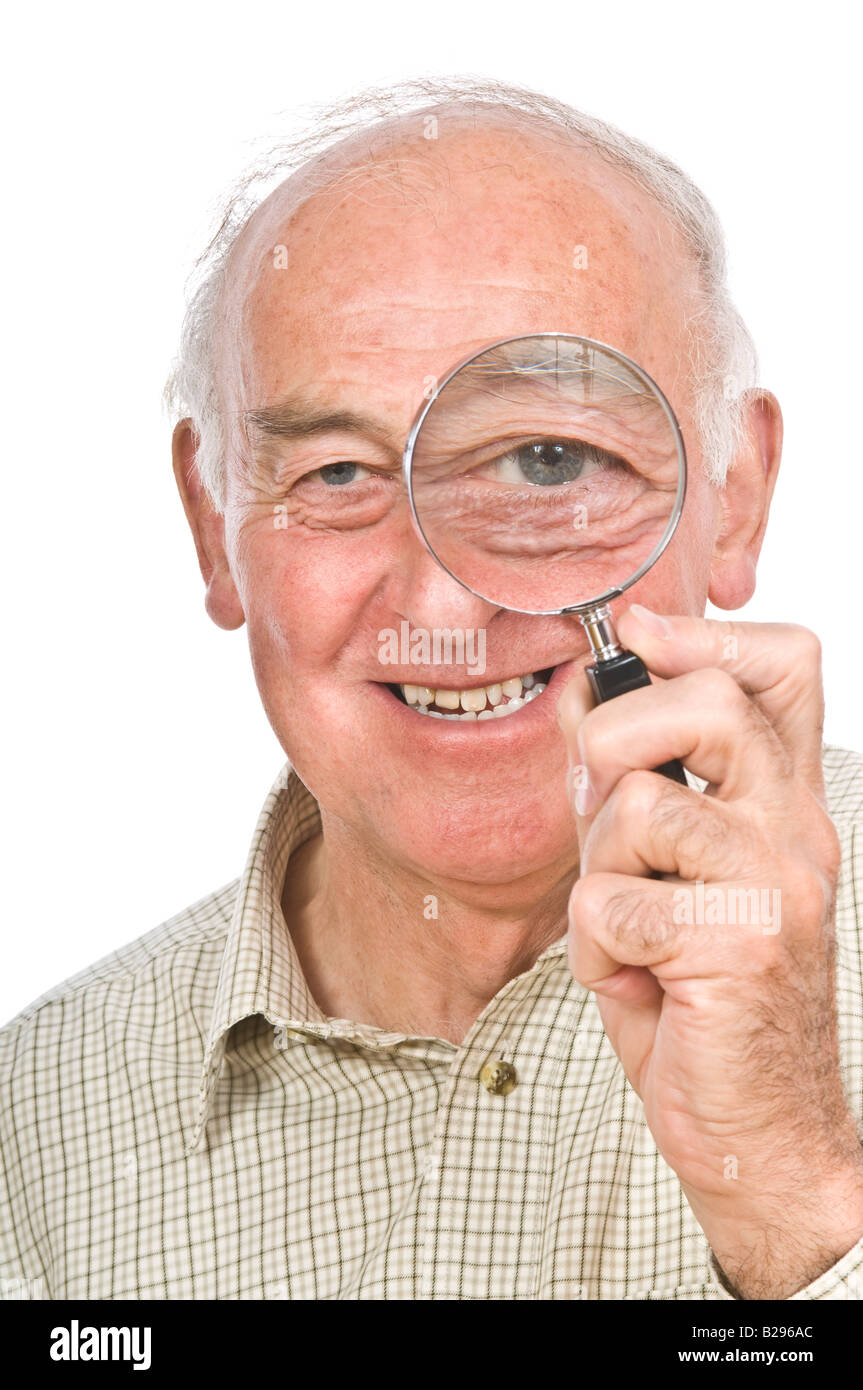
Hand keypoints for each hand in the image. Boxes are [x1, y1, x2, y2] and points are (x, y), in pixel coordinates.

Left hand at [557, 605, 862, 1297]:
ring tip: (625, 925)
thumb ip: (633, 793)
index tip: (640, 634)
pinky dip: (595, 947)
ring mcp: (775, 886)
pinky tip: (633, 979)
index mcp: (781, 804)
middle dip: (621, 734)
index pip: (783, 668)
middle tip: (609, 804)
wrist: (763, 1131)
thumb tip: (579, 702)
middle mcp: (793, 831)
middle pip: (711, 703)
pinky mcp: (740, 946)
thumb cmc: (705, 1001)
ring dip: (599, 870)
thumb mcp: (667, 877)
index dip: (706, 631)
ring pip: (640, 807)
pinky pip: (614, 904)